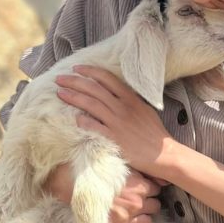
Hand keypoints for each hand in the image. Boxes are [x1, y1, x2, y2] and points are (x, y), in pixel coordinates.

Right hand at [44, 164, 163, 222]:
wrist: (72, 182)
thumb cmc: (96, 170)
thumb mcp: (120, 164)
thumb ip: (140, 171)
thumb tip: (158, 176)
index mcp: (139, 186)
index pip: (157, 190)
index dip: (151, 189)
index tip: (145, 188)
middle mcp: (135, 204)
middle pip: (155, 206)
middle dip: (149, 203)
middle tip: (139, 200)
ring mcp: (127, 219)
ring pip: (148, 222)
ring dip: (144, 217)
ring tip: (135, 212)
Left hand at [55, 65, 175, 180]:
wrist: (164, 153)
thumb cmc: (154, 132)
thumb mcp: (144, 109)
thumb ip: (129, 100)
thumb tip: (114, 93)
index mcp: (130, 98)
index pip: (107, 79)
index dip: (90, 71)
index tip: (76, 68)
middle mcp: (122, 107)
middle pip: (94, 89)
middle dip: (74, 81)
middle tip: (59, 78)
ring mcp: (117, 123)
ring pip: (91, 105)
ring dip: (73, 97)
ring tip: (60, 93)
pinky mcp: (114, 139)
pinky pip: (94, 127)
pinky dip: (83, 121)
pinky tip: (74, 118)